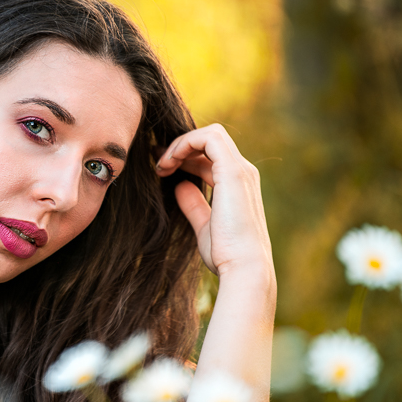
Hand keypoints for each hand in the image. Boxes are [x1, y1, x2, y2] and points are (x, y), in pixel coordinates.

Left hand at [155, 124, 272, 277]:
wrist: (243, 268)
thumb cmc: (226, 254)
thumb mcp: (203, 226)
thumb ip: (193, 204)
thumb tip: (180, 186)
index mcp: (238, 185)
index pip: (210, 157)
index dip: (184, 157)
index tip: (160, 168)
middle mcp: (243, 173)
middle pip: (210, 141)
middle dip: (180, 147)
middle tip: (157, 164)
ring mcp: (240, 170)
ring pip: (211, 134)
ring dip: (181, 144)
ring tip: (161, 164)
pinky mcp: (233, 172)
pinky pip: (209, 139)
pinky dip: (185, 143)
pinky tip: (169, 162)